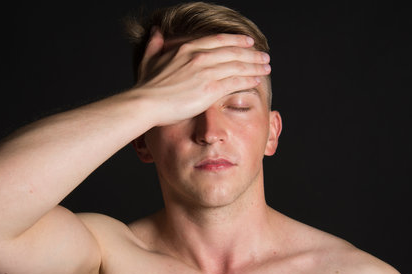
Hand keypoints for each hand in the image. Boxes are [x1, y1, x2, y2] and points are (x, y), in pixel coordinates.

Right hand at [135, 29, 270, 125]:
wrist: (147, 103)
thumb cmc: (146, 86)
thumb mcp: (149, 59)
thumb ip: (155, 44)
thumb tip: (156, 32)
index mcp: (187, 49)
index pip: (219, 40)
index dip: (236, 40)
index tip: (248, 42)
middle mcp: (200, 57)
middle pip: (233, 52)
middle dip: (251, 53)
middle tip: (263, 56)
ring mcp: (206, 72)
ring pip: (238, 66)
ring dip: (255, 66)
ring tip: (266, 67)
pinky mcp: (211, 89)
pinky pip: (235, 82)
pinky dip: (248, 79)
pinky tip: (257, 79)